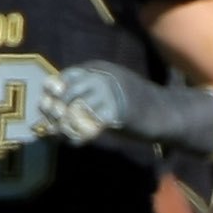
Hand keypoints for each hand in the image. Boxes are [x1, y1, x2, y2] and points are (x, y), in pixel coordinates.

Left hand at [33, 59, 212, 157]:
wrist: (166, 113)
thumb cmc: (135, 106)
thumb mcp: (107, 94)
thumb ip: (85, 96)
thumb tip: (51, 108)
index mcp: (100, 69)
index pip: (66, 76)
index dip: (53, 91)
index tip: (47, 106)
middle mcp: (103, 78)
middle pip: (67, 94)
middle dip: (55, 112)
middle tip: (52, 128)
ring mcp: (110, 93)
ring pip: (75, 111)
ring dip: (65, 127)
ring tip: (66, 136)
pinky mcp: (117, 112)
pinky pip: (88, 126)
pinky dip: (78, 136)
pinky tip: (78, 142)